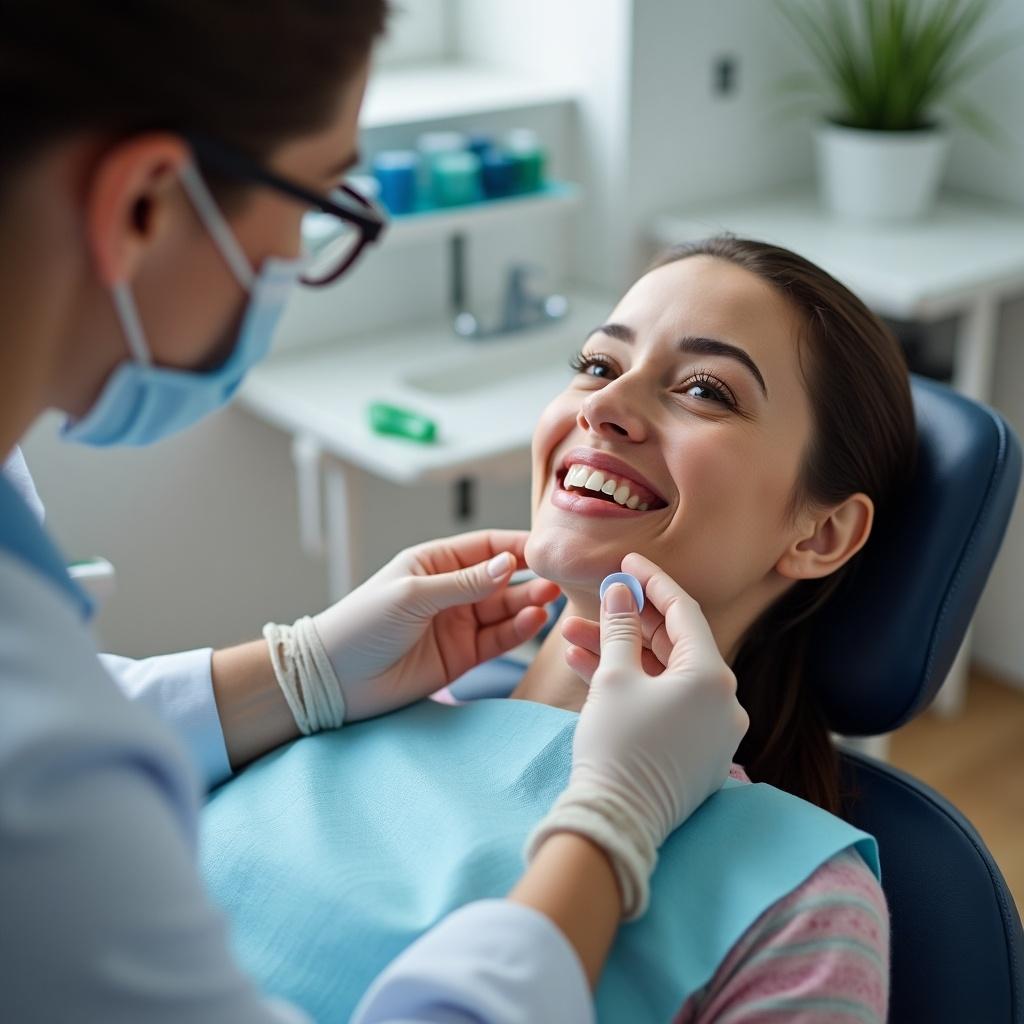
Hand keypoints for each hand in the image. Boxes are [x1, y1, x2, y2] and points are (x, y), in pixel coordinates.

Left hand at [313, 530, 560, 721]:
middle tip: (555, 578)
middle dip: (529, 577)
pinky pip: (498, 639)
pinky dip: (518, 631)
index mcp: (434, 562)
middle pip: (501, 578)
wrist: (336, 679)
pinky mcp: (462, 656)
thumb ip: (464, 582)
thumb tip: (508, 563)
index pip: (485, 547)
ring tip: (550, 599)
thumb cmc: (362, 624)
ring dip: (528, 603)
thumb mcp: (413, 594)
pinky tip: (534, 621)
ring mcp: (458, 623)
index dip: (515, 545)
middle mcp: (450, 590)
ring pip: (504, 609)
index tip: (546, 548)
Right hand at [527, 552, 747, 918]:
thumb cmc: (617, 746)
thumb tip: (620, 591)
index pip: (684, 611)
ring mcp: (712, 731)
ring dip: (621, 654)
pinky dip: (633, 686)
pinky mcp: (695, 753)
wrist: (615, 824)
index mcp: (713, 677)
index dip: (652, 581)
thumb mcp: (614, 678)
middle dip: (628, 620)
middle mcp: (724, 702)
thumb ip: (619, 628)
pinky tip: (588, 668)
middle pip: (675, 643)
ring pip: (664, 675)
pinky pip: (665, 704)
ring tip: (573, 637)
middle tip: (597, 599)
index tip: (628, 560)